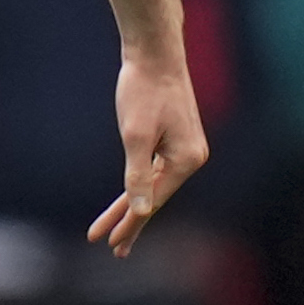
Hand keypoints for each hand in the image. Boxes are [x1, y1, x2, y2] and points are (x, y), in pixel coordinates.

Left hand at [85, 52, 206, 257]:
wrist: (155, 54)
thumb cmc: (143, 91)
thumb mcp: (135, 135)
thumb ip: (137, 175)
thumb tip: (142, 210)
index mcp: (186, 160)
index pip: (153, 201)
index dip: (130, 224)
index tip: (111, 244)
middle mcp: (192, 157)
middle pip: (155, 198)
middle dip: (131, 223)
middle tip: (114, 250)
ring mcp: (185, 149)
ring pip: (153, 186)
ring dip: (131, 207)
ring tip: (111, 232)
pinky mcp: (175, 140)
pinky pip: (154, 171)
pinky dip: (138, 185)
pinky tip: (128, 199)